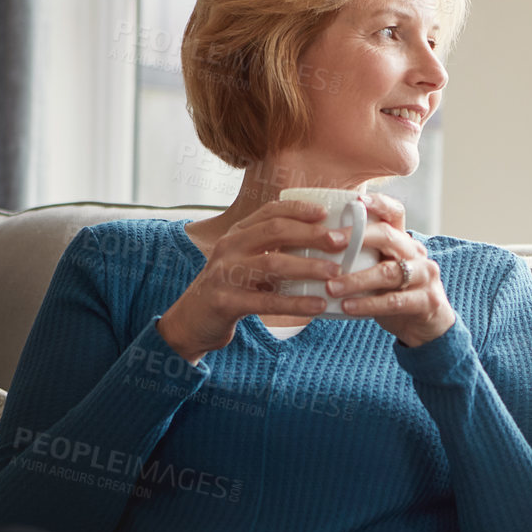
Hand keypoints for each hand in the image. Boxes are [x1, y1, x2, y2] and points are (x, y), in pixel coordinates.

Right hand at [156, 200, 341, 362]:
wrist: (191, 321)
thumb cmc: (230, 289)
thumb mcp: (246, 263)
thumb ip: (273, 251)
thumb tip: (321, 244)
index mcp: (237, 234)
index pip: (270, 211)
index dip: (299, 209)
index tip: (326, 212)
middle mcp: (229, 248)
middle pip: (274, 231)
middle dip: (311, 234)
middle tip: (341, 241)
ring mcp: (225, 273)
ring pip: (272, 263)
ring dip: (308, 267)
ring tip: (336, 272)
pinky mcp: (226, 302)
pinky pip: (267, 301)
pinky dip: (296, 303)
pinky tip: (319, 306)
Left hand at [327, 191, 456, 347]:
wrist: (426, 325)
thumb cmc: (394, 294)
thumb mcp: (379, 270)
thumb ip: (359, 257)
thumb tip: (313, 247)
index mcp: (403, 241)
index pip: (395, 212)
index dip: (378, 204)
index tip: (356, 200)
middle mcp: (416, 253)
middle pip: (389, 236)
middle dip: (357, 237)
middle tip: (329, 241)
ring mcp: (425, 276)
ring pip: (389, 272)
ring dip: (356, 279)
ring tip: (331, 287)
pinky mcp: (426, 301)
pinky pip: (394, 301)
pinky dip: (368, 304)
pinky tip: (347, 307)